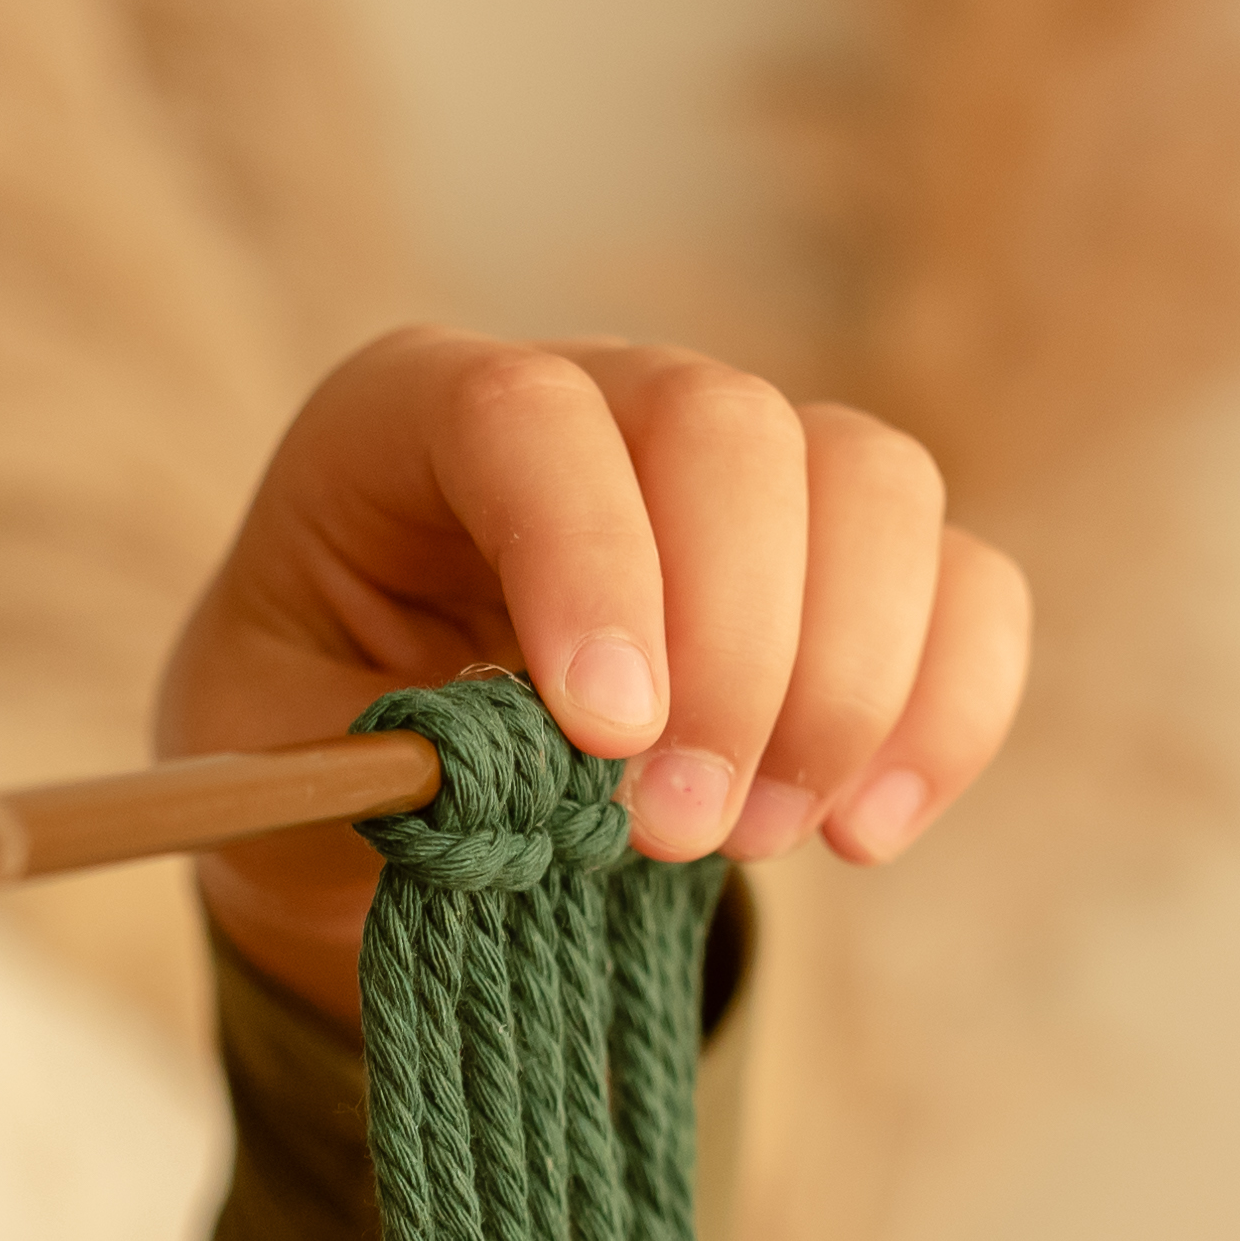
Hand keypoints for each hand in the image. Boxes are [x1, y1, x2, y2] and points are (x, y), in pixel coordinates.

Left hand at [168, 331, 1035, 1018]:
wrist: (381, 777)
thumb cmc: (313, 741)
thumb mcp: (277, 764)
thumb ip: (380, 764)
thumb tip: (540, 779)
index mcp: (411, 413)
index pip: (526, 416)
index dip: (586, 559)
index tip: (603, 733)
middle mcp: (597, 398)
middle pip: (728, 427)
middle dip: (731, 644)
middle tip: (672, 829)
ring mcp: (740, 466)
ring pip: (868, 481)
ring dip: (841, 681)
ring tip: (759, 841)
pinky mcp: (850, 556)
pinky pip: (962, 583)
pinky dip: (943, 714)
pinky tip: (865, 836)